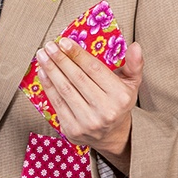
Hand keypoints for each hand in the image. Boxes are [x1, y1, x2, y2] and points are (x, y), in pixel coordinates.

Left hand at [35, 37, 144, 174]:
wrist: (112, 135)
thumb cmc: (119, 103)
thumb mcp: (132, 83)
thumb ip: (134, 64)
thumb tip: (135, 46)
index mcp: (120, 96)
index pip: (95, 70)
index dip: (78, 54)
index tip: (64, 41)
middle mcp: (105, 110)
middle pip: (77, 78)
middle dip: (60, 59)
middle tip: (49, 45)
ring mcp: (88, 122)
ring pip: (65, 90)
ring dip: (51, 70)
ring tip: (42, 56)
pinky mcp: (73, 129)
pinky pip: (57, 103)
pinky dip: (48, 86)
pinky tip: (42, 73)